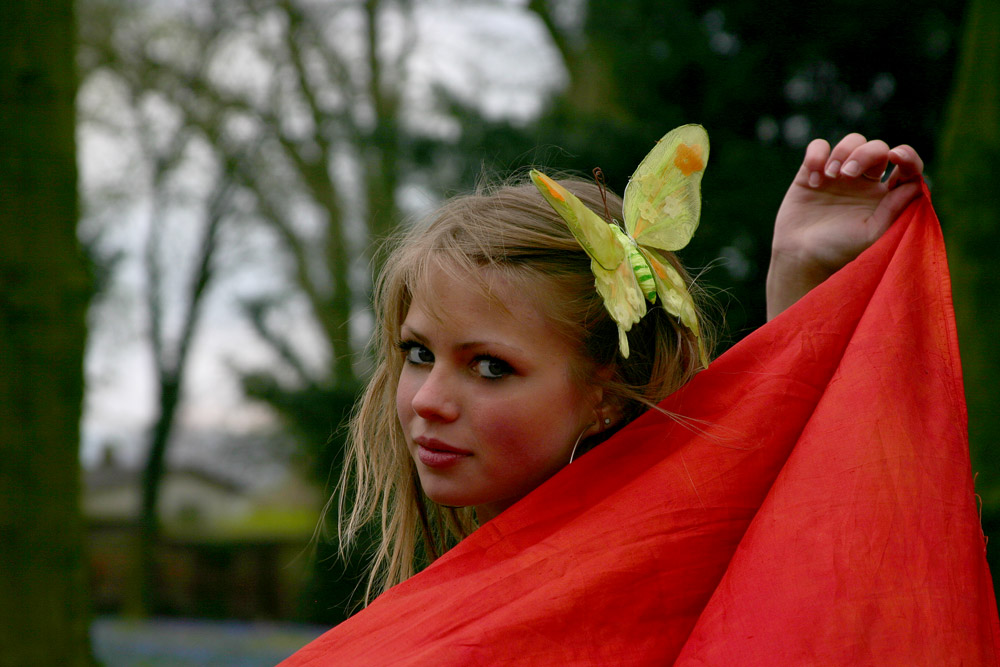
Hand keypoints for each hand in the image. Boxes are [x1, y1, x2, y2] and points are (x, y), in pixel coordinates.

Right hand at [766, 134, 924, 319]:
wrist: (800, 256)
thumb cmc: (838, 250)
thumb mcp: (871, 234)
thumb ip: (894, 210)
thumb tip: (915, 184)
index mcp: (884, 196)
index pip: (906, 167)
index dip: (907, 156)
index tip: (896, 156)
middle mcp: (864, 181)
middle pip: (877, 148)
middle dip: (865, 154)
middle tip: (848, 174)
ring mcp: (838, 174)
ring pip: (852, 141)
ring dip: (843, 152)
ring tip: (830, 175)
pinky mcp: (811, 171)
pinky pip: (818, 147)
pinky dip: (817, 156)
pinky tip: (813, 179)